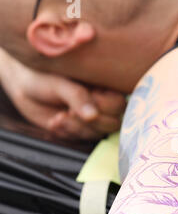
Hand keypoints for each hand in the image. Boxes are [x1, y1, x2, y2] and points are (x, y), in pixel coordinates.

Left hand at [0, 51, 125, 139]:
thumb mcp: (59, 83)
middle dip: (89, 123)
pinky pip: (81, 138)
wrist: (23, 84)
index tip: (79, 99)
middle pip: (113, 123)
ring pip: (97, 133)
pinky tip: (54, 123)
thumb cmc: (42, 74)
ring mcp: (91, 117)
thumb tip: (93, 115)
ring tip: (58, 118)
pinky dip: (66, 133)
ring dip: (76, 129)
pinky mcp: (79, 128)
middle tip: (68, 113)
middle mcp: (101, 102)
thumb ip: (78, 97)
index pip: (118, 104)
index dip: (102, 107)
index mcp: (104, 86)